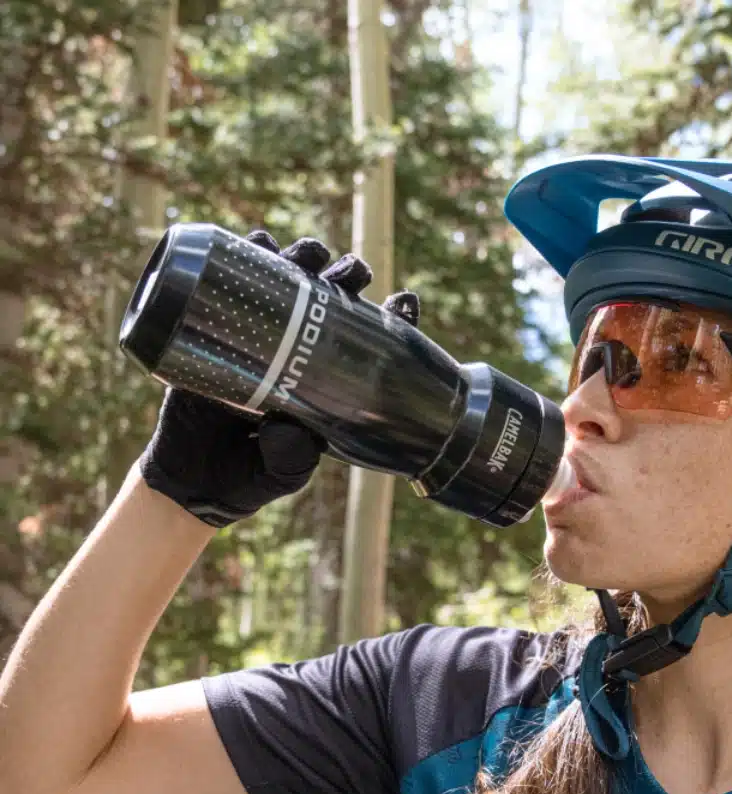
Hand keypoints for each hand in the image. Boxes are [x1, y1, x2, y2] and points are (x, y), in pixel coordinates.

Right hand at [137, 230, 419, 527]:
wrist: (193, 482)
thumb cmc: (252, 475)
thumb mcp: (283, 471)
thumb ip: (291, 456)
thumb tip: (287, 427)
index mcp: (332, 382)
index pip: (372, 342)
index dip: (393, 320)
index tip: (406, 302)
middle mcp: (302, 352)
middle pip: (334, 300)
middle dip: (348, 276)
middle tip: (353, 273)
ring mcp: (262, 338)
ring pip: (289, 283)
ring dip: (302, 258)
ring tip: (310, 254)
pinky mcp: (218, 332)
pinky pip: (232, 285)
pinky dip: (245, 256)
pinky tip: (257, 242)